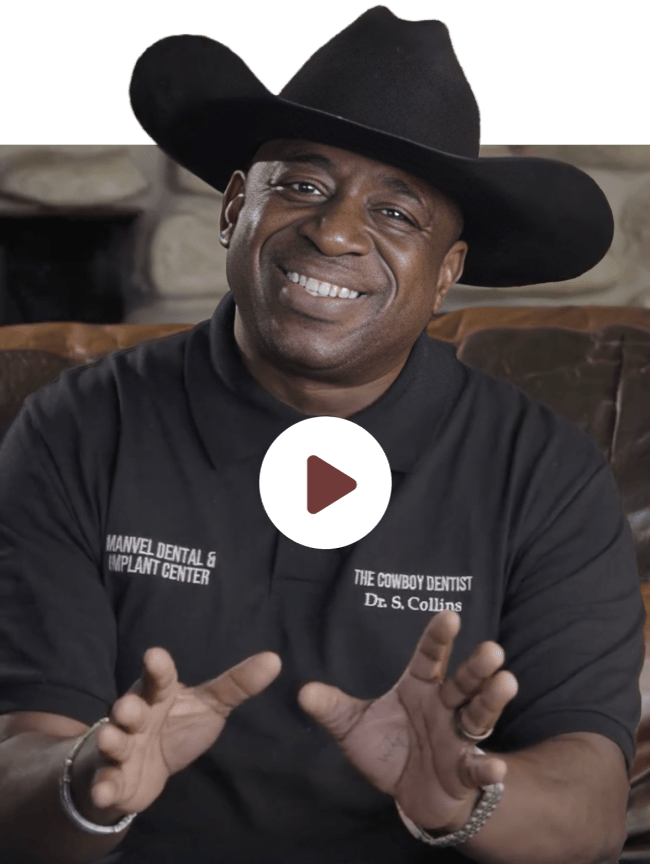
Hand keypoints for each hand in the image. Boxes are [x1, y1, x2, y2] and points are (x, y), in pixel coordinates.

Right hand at [74, 647, 280, 816]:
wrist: (144, 766)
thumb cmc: (177, 724)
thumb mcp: (209, 705)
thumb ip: (237, 684)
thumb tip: (275, 659)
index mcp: (159, 694)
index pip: (159, 678)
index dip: (157, 667)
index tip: (154, 655)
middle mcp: (136, 716)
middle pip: (129, 708)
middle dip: (128, 708)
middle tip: (128, 708)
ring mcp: (122, 747)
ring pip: (113, 742)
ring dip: (111, 741)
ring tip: (111, 740)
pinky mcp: (114, 778)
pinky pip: (106, 782)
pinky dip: (103, 788)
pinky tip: (105, 793)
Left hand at [298, 610, 516, 832]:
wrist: (409, 793)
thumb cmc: (387, 748)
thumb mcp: (354, 727)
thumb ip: (332, 708)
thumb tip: (302, 692)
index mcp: (420, 687)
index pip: (429, 657)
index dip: (439, 637)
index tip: (450, 616)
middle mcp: (444, 706)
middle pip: (462, 682)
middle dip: (477, 667)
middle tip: (492, 649)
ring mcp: (458, 738)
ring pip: (478, 715)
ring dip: (492, 701)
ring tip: (506, 683)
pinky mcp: (464, 771)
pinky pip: (477, 768)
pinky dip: (488, 768)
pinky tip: (496, 767)